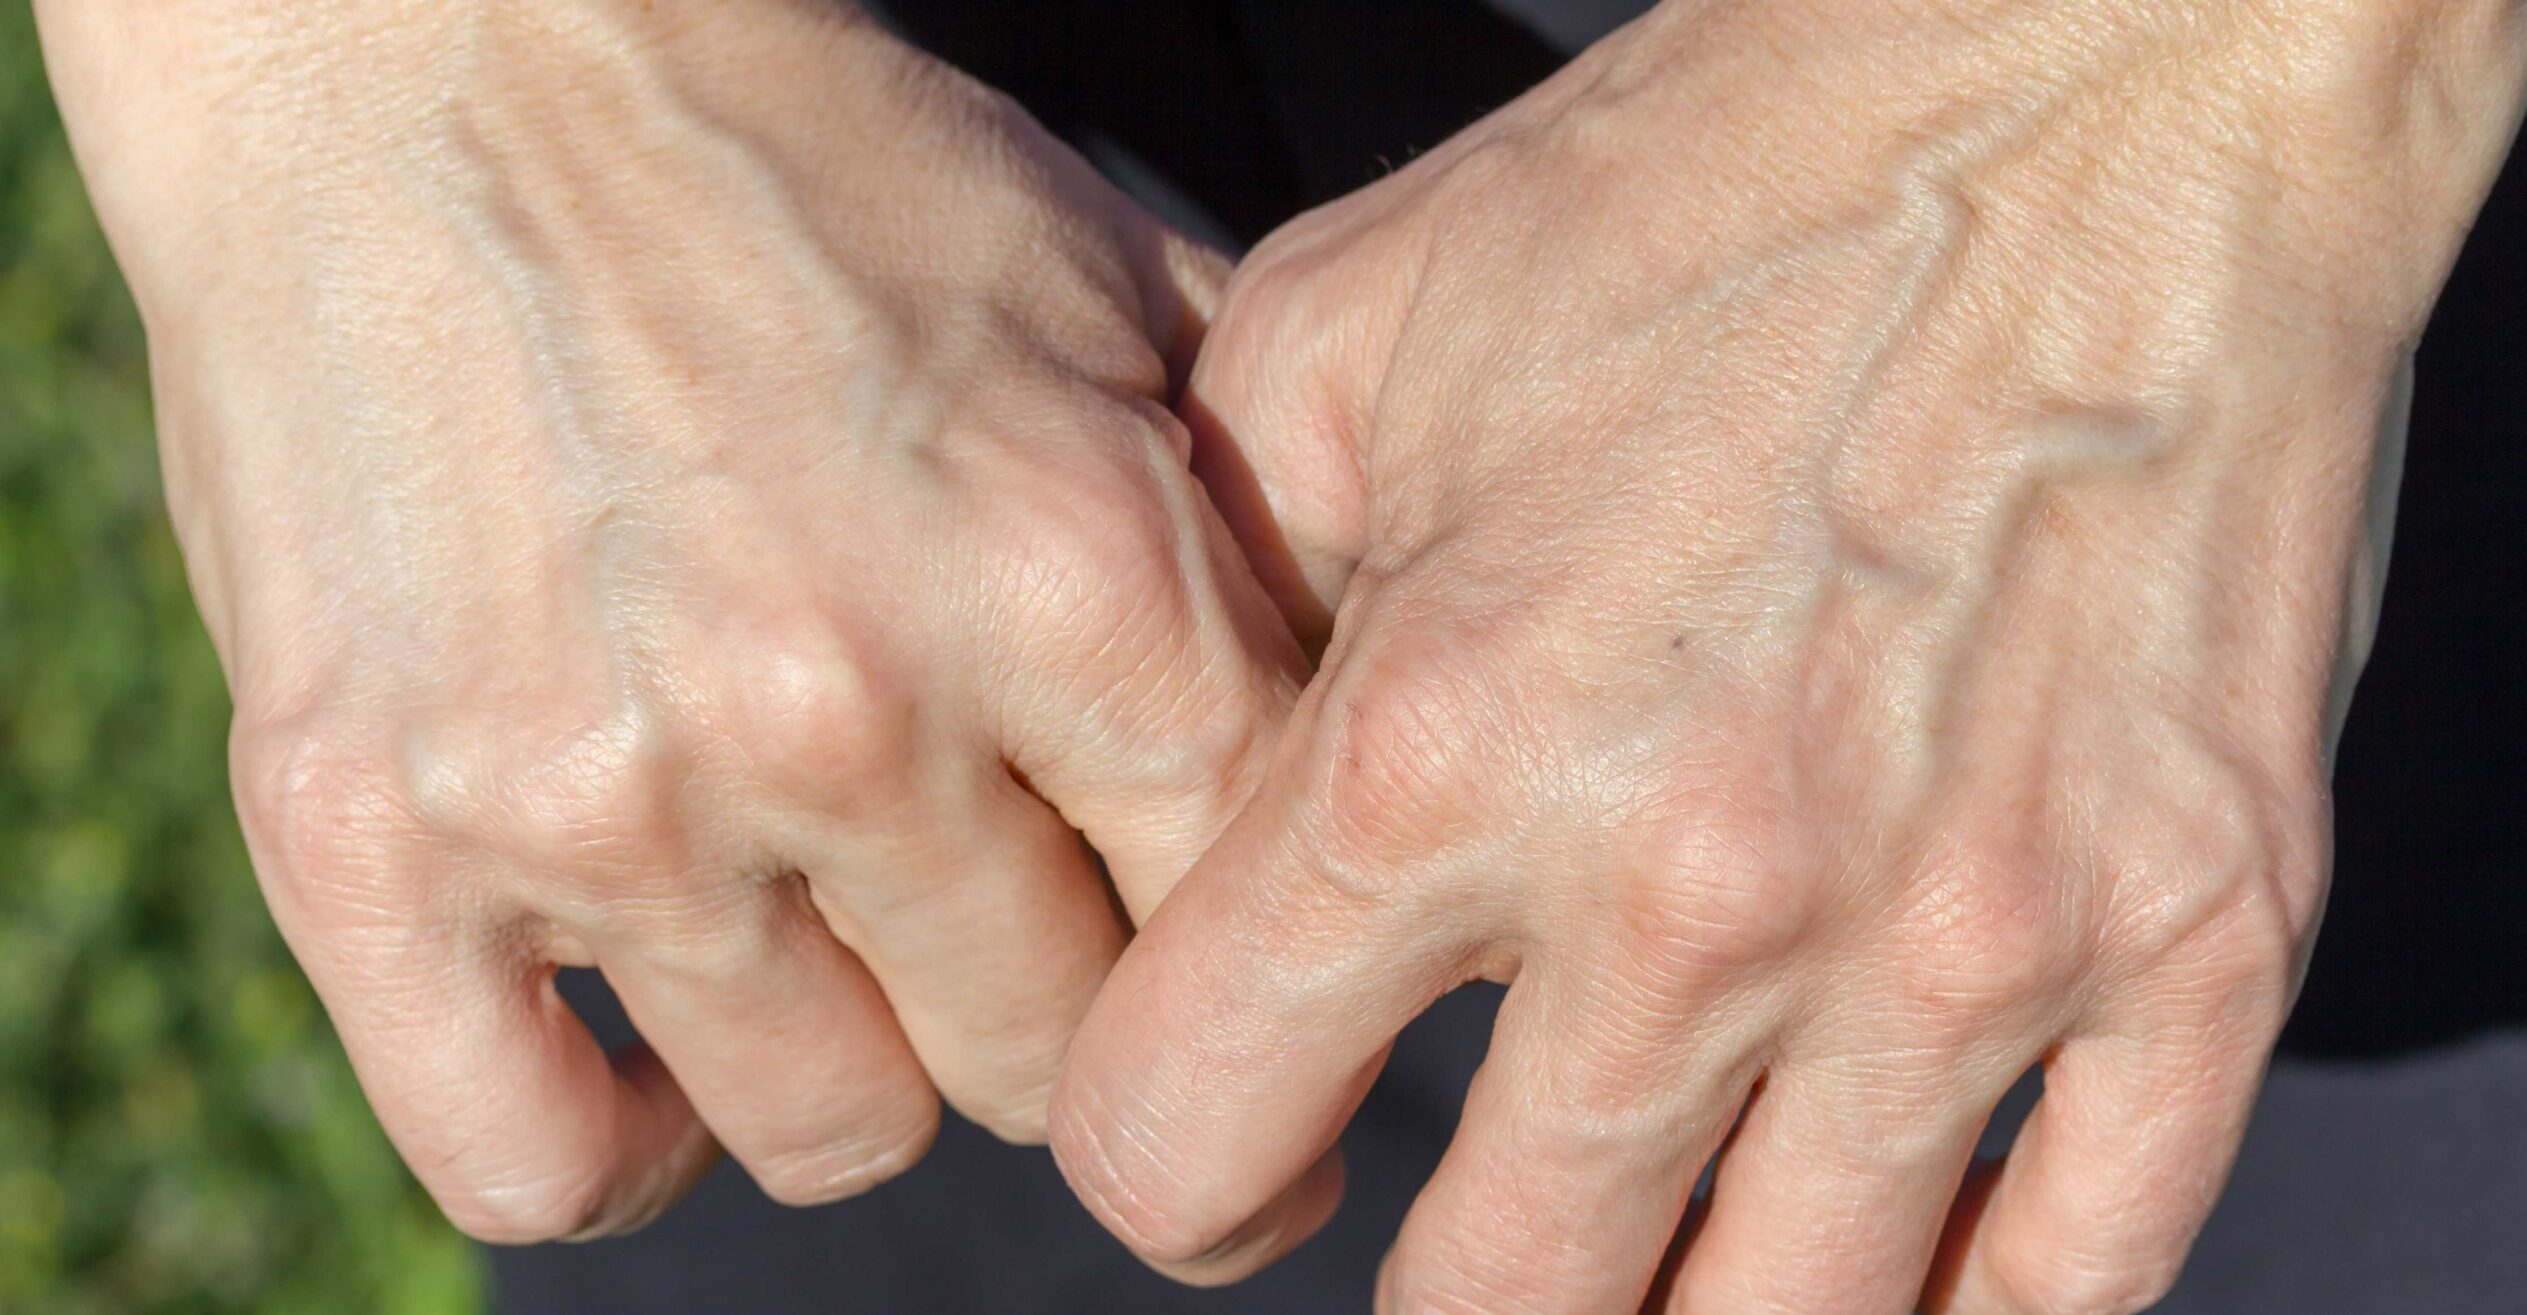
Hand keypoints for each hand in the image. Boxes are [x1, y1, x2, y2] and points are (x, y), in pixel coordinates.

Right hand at [38, 0, 1301, 1239]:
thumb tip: (1390, 721)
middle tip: (1032, 947)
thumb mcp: (1100, 285)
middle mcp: (846, 702)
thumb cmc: (798, 167)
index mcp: (1069, 564)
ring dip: (859, 1060)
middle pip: (1057, 1060)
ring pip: (834, 1129)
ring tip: (835, 937)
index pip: (1250, 914)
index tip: (1271, 1051)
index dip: (1274, 985)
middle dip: (1066, 1017)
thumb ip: (1254, 516)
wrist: (425, 56)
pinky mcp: (368, 841)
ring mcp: (601, 789)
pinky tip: (654, 1053)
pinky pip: (532, 1162)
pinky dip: (617, 1146)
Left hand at [1052, 0, 2526, 1307]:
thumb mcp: (1344, 342)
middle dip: (1444, 1282)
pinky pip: (2077, 1268)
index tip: (1247, 1121)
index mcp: (1438, 745)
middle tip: (1470, 1191)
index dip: (1182, 1156)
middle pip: (1495, 1308)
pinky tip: (1897, 1239)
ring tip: (1666, 1231)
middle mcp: (1698, 884)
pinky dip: (1966, 1301)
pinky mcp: (2203, 934)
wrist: (2100, 80)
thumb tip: (1177, 796)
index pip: (1191, 1137)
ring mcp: (1971, 935)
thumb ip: (1218, 607)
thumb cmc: (1719, 185)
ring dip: (1686, 1310)